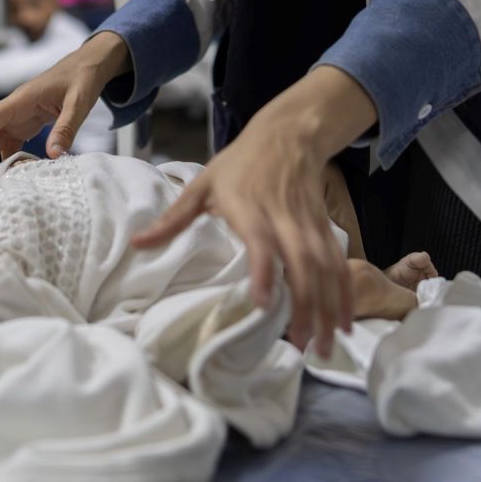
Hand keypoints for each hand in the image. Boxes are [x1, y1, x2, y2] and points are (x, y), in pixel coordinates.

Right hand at [0, 33, 128, 193]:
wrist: (89, 65)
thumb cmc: (82, 78)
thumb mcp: (79, 103)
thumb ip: (66, 127)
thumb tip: (54, 155)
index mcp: (19, 101)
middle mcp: (12, 110)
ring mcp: (17, 118)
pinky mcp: (25, 125)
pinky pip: (7, 145)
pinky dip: (3, 162)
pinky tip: (7, 179)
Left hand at [132, 66, 375, 357]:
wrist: (289, 134)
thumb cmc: (240, 162)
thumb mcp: (203, 183)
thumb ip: (173, 218)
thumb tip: (137, 244)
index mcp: (249, 206)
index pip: (260, 241)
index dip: (264, 271)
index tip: (262, 304)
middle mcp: (284, 217)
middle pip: (301, 262)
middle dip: (305, 305)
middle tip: (301, 345)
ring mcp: (309, 223)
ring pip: (325, 268)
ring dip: (328, 308)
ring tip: (324, 348)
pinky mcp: (324, 228)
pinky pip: (338, 264)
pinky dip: (343, 294)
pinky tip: (343, 323)